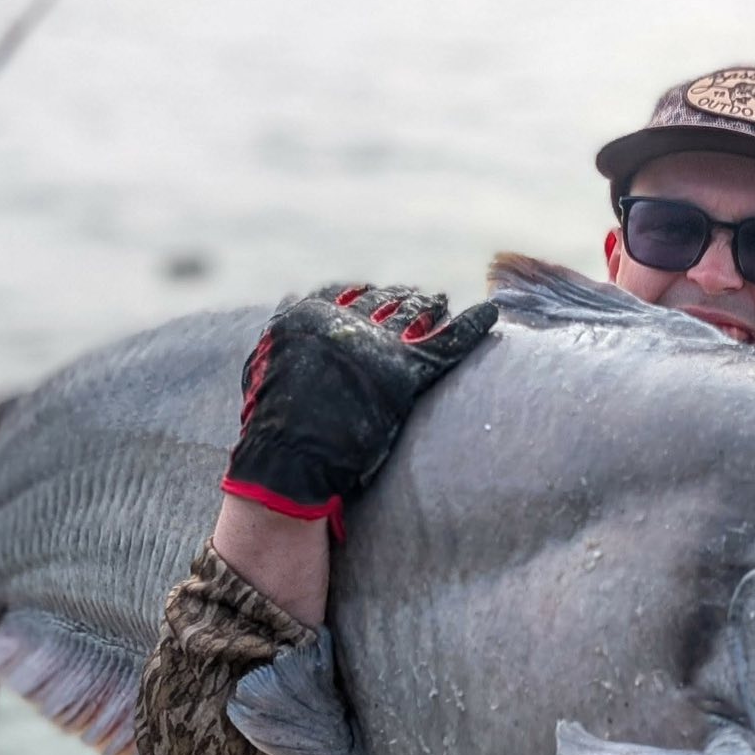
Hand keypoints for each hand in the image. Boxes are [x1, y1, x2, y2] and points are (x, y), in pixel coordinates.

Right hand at [221, 284, 497, 531]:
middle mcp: (344, 323)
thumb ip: (283, 329)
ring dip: (431, 307)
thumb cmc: (273, 424)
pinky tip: (490, 313)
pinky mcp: (404, 374)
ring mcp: (376, 346)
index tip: (383, 296)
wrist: (287, 462)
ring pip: (415, 315)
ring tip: (443, 304)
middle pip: (384, 301)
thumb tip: (292, 297)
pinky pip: (447, 342)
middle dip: (404, 300)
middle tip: (422, 300)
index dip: (369, 294)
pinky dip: (471, 326)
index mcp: (309, 315)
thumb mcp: (264, 362)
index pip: (349, 293)